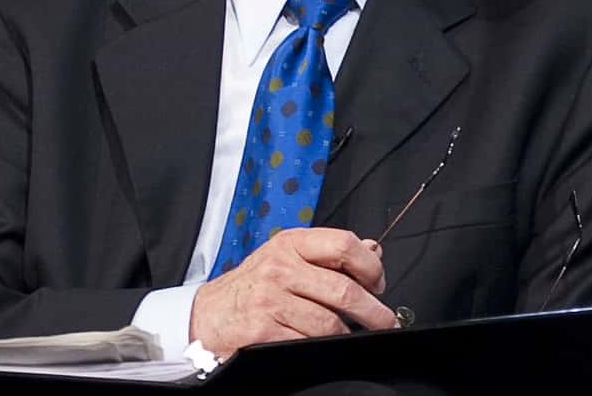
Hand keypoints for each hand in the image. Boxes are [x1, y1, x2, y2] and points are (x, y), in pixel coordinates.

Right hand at [188, 227, 395, 357]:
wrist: (208, 315)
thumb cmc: (251, 286)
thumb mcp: (286, 259)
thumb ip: (328, 255)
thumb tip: (372, 249)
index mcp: (290, 244)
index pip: (343, 244)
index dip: (370, 266)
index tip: (377, 283)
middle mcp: (279, 267)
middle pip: (344, 289)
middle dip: (373, 311)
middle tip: (384, 321)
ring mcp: (270, 299)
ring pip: (330, 322)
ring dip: (345, 334)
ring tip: (346, 334)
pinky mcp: (263, 329)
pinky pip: (308, 343)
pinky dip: (319, 347)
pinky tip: (316, 343)